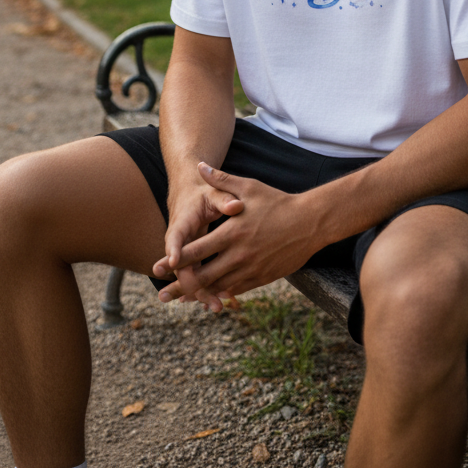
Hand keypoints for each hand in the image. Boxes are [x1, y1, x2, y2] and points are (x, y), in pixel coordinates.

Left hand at [153, 164, 318, 310]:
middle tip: (162, 295)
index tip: (157, 267)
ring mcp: (250, 269)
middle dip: (181, 286)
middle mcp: (238, 255)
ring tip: (181, 300)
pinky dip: (221, 294)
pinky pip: (236, 290)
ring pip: (218, 287)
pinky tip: (210, 297)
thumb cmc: (277, 202)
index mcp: (232, 233)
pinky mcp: (261, 278)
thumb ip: (221, 180)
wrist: (309, 222)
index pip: (196, 251)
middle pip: (203, 276)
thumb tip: (199, 166)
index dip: (175, 260)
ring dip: (199, 294)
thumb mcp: (249, 187)